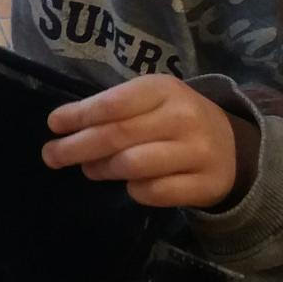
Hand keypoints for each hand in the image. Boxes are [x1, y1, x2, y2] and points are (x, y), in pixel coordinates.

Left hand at [44, 75, 254, 208]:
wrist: (231, 146)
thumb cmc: (173, 119)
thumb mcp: (148, 101)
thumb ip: (111, 109)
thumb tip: (61, 125)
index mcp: (164, 89)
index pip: (112, 104)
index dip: (78, 116)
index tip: (53, 125)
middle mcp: (184, 118)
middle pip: (117, 136)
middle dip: (76, 147)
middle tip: (51, 156)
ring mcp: (198, 152)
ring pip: (132, 165)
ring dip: (102, 169)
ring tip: (89, 169)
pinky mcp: (205, 184)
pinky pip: (154, 192)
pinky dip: (134, 190)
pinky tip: (130, 184)